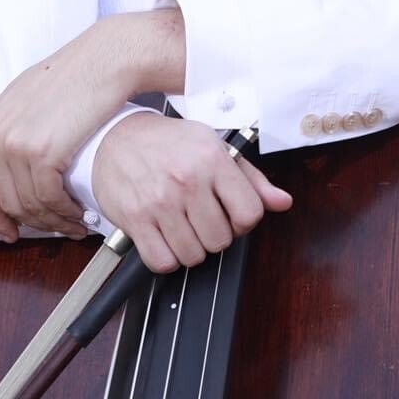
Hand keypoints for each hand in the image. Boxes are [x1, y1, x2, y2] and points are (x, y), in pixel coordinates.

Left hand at [0, 18, 140, 240]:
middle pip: (7, 201)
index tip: (8, 231)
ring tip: (73, 224)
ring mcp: (17, 145)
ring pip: (29, 205)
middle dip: (31, 223)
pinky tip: (79, 213)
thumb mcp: (22, 89)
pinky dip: (65, 213)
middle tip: (55, 228)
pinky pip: (49, 200)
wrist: (103, 61)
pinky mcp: (43, 153)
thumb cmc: (70, 74)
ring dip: (53, 222)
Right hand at [91, 112, 291, 273]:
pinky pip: (163, 262)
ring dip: (190, 247)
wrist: (116, 136)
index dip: (242, 220)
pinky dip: (165, 256)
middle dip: (214, 234)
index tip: (229, 213)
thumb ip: (250, 178)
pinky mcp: (136, 218)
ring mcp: (160, 201)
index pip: (250, 213)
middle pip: (221, 240)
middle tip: (200, 216)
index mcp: (212, 158)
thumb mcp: (212, 146)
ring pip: (193, 255)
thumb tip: (282, 202)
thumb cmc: (167, 142)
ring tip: (181, 224)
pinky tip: (163, 235)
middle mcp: (187, 180)